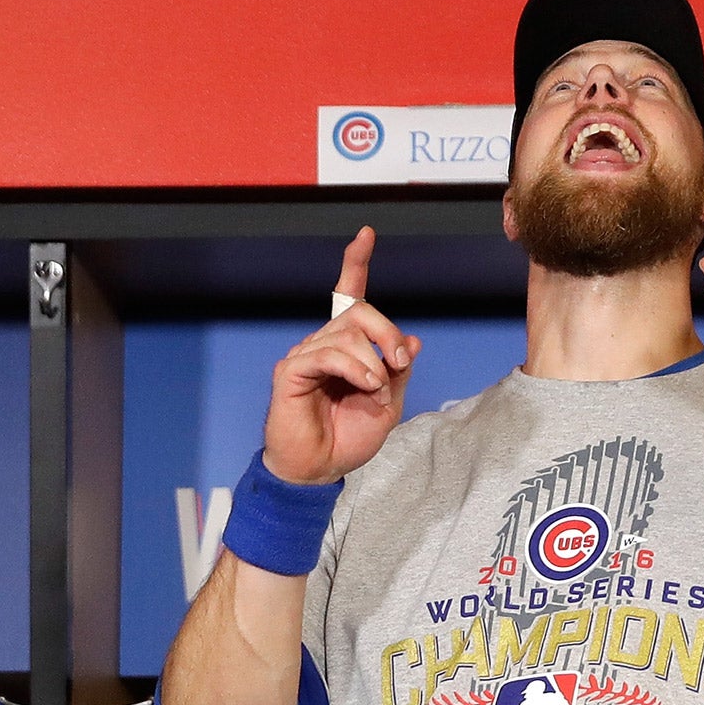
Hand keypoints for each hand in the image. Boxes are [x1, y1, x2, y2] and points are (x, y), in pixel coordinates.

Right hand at [263, 226, 420, 483]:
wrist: (319, 469)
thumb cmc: (347, 439)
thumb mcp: (388, 404)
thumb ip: (398, 371)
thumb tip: (410, 340)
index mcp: (345, 348)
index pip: (348, 296)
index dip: (356, 264)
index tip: (365, 235)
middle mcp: (323, 344)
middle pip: (359, 311)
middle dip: (387, 334)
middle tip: (399, 366)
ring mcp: (306, 355)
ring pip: (348, 333)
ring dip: (373, 363)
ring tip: (374, 390)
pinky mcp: (293, 371)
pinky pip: (328, 353)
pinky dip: (355, 368)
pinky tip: (363, 386)